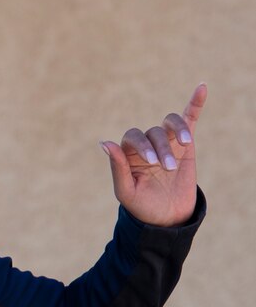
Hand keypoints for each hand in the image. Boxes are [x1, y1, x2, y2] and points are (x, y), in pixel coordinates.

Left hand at [100, 83, 205, 226]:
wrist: (167, 218)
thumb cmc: (142, 205)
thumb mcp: (127, 192)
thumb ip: (118, 168)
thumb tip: (104, 142)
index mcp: (129, 154)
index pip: (133, 137)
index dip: (142, 145)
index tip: (151, 162)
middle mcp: (146, 144)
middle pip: (154, 132)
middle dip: (161, 149)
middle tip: (168, 168)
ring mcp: (166, 141)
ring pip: (170, 124)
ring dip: (177, 132)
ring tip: (183, 145)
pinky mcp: (185, 143)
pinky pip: (189, 118)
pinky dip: (195, 103)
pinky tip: (202, 88)